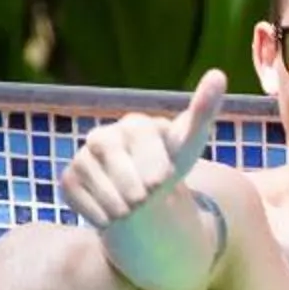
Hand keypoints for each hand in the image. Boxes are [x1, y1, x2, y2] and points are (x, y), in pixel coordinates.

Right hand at [61, 70, 224, 227]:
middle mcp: (105, 136)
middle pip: (112, 157)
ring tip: (133, 209)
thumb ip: (203, 110)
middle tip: (146, 200)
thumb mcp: (190, 143)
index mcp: (136, 125)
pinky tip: (112, 216)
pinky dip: (97, 212)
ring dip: (117, 202)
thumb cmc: (171, 162)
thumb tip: (218, 73)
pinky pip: (78, 196)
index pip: (140, 135)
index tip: (160, 183)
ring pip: (94, 178)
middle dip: (133, 185)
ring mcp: (84, 156)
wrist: (146, 195)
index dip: (150, 161)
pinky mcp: (70, 179)